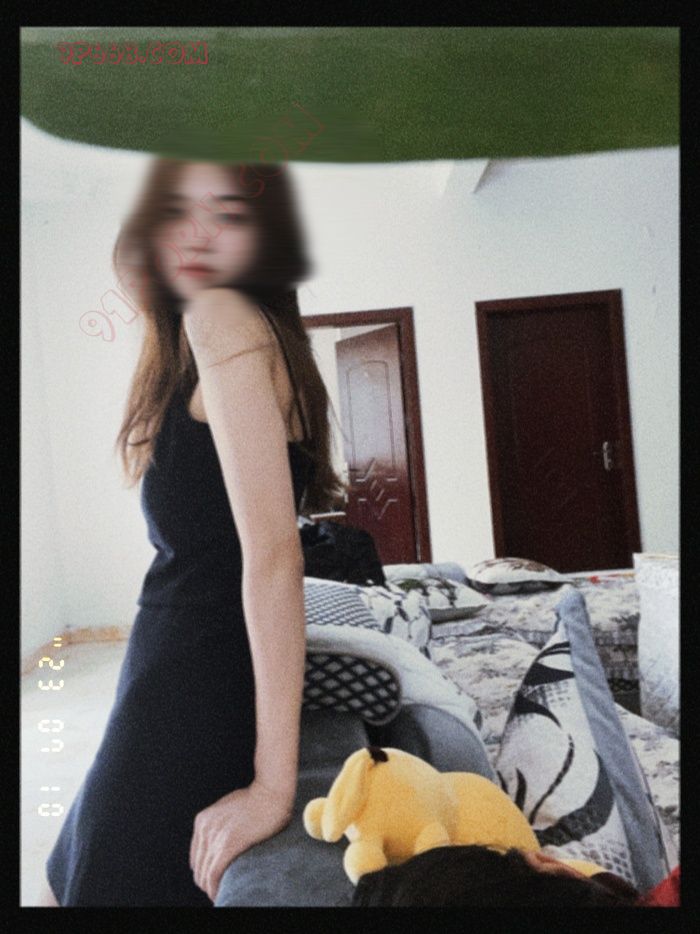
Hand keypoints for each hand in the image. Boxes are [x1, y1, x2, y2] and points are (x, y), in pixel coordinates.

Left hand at [189, 780, 294, 901]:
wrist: (270, 792)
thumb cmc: (256, 799)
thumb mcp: (228, 807)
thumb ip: (219, 822)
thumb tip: (220, 840)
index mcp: (202, 820)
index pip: (196, 856)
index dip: (203, 870)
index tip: (213, 879)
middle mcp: (205, 828)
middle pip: (198, 867)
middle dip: (206, 882)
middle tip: (218, 890)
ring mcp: (215, 836)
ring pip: (204, 873)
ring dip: (210, 888)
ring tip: (220, 894)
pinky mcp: (228, 845)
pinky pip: (214, 874)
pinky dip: (214, 888)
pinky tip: (219, 894)